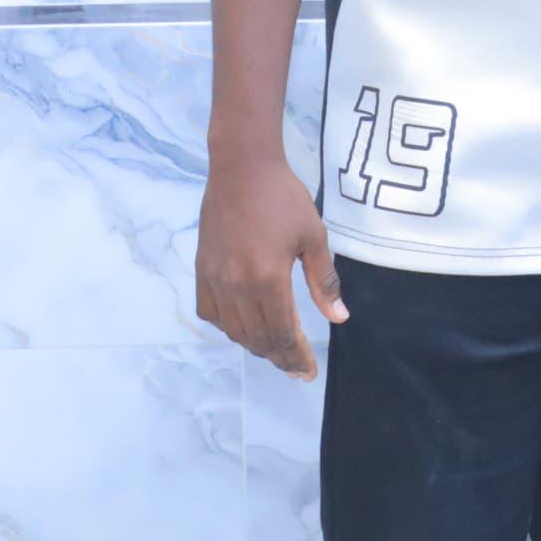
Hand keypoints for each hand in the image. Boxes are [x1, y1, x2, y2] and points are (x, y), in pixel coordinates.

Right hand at [195, 149, 343, 380]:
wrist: (241, 168)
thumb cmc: (283, 198)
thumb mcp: (314, 237)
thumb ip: (324, 282)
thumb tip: (338, 318)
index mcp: (268, 278)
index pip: (283, 333)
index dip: (296, 357)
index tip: (308, 372)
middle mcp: (237, 286)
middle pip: (258, 338)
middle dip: (279, 357)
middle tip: (295, 367)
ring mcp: (215, 279)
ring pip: (234, 330)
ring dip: (255, 346)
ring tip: (275, 350)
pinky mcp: (201, 270)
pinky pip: (211, 313)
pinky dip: (228, 326)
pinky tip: (244, 326)